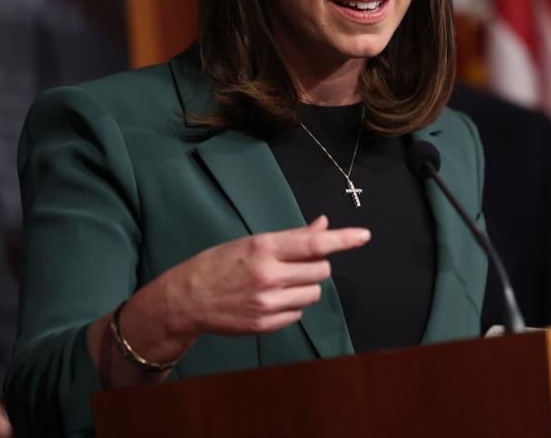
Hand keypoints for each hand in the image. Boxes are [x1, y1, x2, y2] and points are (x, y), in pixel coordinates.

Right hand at [159, 215, 369, 341]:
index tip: (364, 235)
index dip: (343, 239)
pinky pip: (298, 314)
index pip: (315, 243)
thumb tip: (324, 224)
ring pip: (314, 294)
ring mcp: (267, 303)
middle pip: (321, 270)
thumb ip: (292, 237)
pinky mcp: (265, 325)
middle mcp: (268, 275)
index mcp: (264, 247)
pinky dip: (292, 306)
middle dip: (315, 266)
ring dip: (306, 287)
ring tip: (281, 283)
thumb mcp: (253, 242)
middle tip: (294, 264)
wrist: (186, 299)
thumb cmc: (220, 264)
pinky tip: (270, 300)